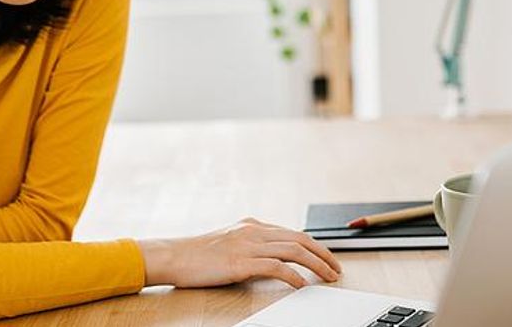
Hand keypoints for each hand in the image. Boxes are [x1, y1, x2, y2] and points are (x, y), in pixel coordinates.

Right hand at [137, 217, 342, 288]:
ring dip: (317, 264)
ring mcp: (248, 245)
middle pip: (300, 238)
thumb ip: (252, 246)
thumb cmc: (198, 254)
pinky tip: (301, 285)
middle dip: (324, 254)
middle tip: (337, 269)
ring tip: (328, 277)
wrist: (174, 256)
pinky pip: (276, 267)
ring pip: (294, 250)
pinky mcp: (241, 262)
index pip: (292, 232)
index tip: (327, 258)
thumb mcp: (230, 243)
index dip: (314, 246)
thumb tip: (274, 260)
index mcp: (252, 225)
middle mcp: (254, 231)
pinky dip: (293, 276)